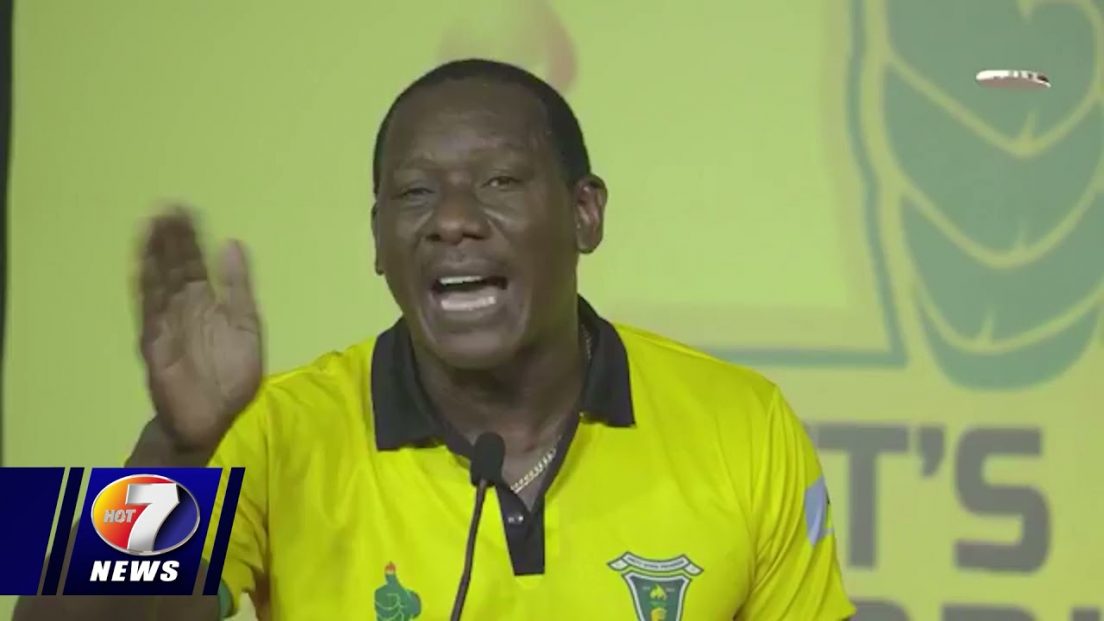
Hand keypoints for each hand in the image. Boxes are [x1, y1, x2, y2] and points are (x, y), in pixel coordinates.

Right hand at [137, 207, 262, 451]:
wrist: (211, 418)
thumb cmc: (230, 374)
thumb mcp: (245, 323)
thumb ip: (239, 286)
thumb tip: (234, 243)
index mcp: (205, 303)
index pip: (194, 263)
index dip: (190, 238)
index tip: (185, 210)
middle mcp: (182, 308)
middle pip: (173, 266)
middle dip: (170, 239)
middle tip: (168, 207)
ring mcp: (167, 323)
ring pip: (158, 281)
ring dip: (155, 254)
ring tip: (153, 224)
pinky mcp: (156, 341)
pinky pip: (149, 309)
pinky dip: (147, 286)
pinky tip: (144, 263)